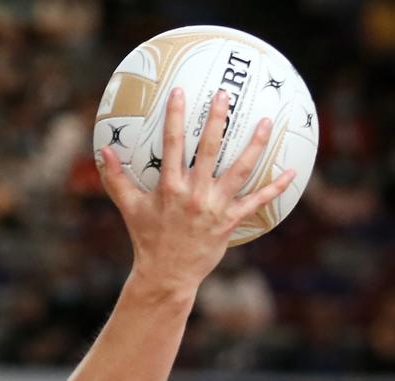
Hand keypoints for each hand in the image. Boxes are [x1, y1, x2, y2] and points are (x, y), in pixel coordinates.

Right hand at [98, 87, 295, 293]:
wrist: (167, 274)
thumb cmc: (147, 238)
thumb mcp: (129, 207)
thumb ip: (116, 178)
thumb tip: (103, 151)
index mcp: (169, 187)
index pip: (172, 145)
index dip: (175, 117)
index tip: (180, 92)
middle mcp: (194, 194)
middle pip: (209, 150)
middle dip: (217, 120)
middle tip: (226, 95)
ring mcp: (214, 207)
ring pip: (239, 170)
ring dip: (254, 145)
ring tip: (267, 122)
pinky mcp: (230, 222)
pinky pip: (256, 202)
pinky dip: (274, 188)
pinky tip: (291, 172)